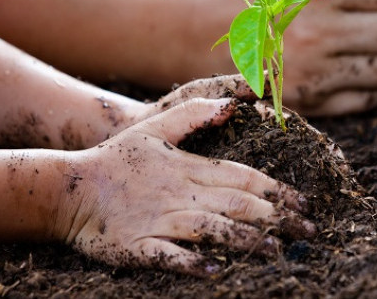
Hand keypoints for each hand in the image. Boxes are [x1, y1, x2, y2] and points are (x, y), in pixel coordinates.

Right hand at [60, 98, 313, 275]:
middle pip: (238, 204)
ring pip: (212, 229)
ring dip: (246, 240)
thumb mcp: (155, 129)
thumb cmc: (116, 159)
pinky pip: (169, 257)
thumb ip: (194, 116)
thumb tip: (233, 105)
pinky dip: (192, 263)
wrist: (67, 188)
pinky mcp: (139, 246)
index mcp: (191, 168)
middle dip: (277, 218)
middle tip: (308, 231)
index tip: (304, 203)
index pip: (244, 177)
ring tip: (275, 250)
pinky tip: (216, 270)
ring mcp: (161, 221)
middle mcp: (182, 194)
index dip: (277, 190)